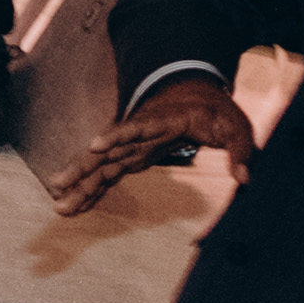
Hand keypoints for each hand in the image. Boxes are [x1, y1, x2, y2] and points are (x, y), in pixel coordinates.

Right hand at [50, 74, 257, 214]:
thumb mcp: (236, 126)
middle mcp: (138, 134)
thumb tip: (244, 179)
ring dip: (78, 184)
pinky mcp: (128, 158)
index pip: (136, 127)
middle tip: (59, 185)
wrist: (193, 96)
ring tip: (58, 204)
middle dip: (81, 168)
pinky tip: (73, 207)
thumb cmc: (214, 112)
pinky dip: (90, 190)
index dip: (116, 136)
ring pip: (99, 165)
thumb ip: (241, 150)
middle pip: (105, 150)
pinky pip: (105, 175)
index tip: (95, 145)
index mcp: (163, 121)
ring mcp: (130, 146)